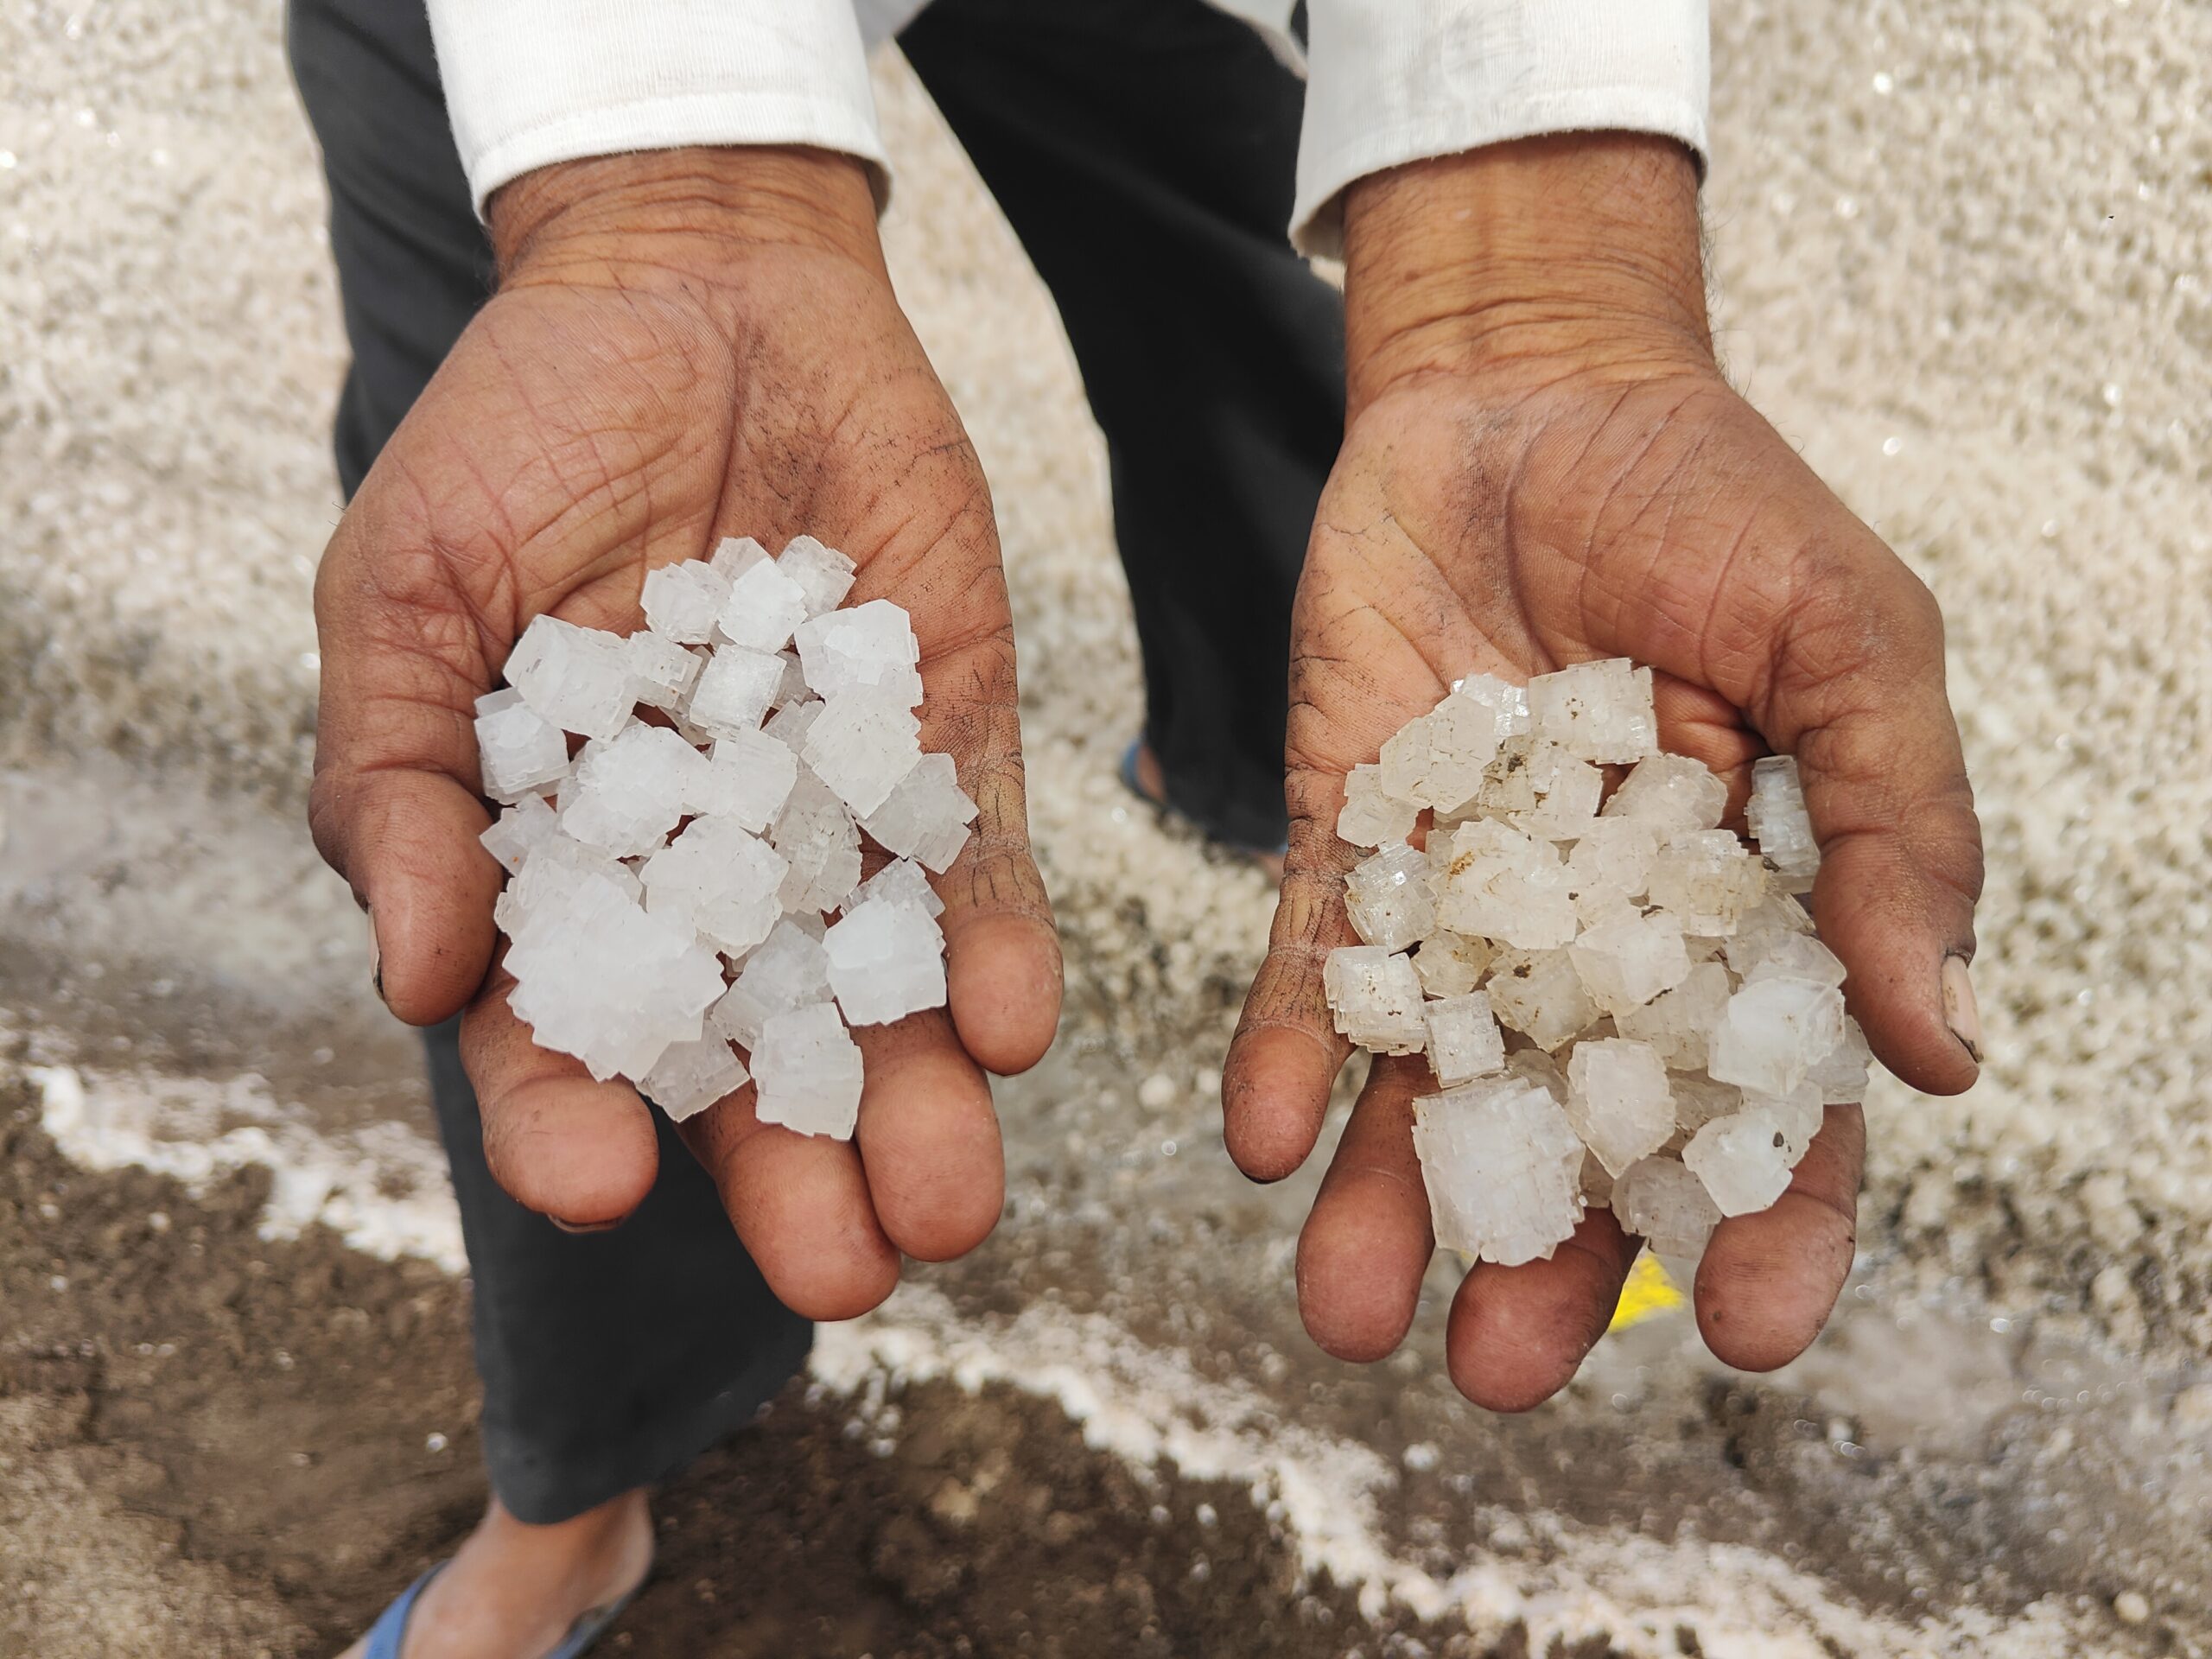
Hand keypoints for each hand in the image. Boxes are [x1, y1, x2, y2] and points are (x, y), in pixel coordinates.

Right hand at [310, 148, 1060, 1317]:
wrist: (693, 285)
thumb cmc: (516, 439)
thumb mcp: (408, 594)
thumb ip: (398, 781)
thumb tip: (413, 976)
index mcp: (563, 865)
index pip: (564, 1024)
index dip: (569, 1110)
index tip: (595, 1184)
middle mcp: (710, 870)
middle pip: (750, 1050)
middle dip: (794, 1165)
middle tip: (844, 1276)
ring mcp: (836, 810)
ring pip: (881, 987)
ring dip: (921, 1098)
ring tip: (950, 1204)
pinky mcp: (945, 735)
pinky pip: (978, 856)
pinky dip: (995, 938)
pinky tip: (1011, 1022)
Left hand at [1224, 137, 1982, 1406]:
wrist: (1528, 379)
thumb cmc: (1718, 500)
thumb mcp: (1847, 644)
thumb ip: (1888, 832)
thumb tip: (1940, 1050)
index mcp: (1747, 910)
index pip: (1766, 1099)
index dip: (1761, 1220)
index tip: (1734, 1331)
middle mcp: (1600, 932)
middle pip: (1580, 1126)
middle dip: (1543, 1249)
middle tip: (1496, 1374)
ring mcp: (1469, 891)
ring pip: (1431, 1074)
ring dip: (1388, 1195)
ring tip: (1348, 1312)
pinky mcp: (1351, 831)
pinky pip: (1316, 960)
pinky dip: (1286, 1046)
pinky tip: (1257, 1137)